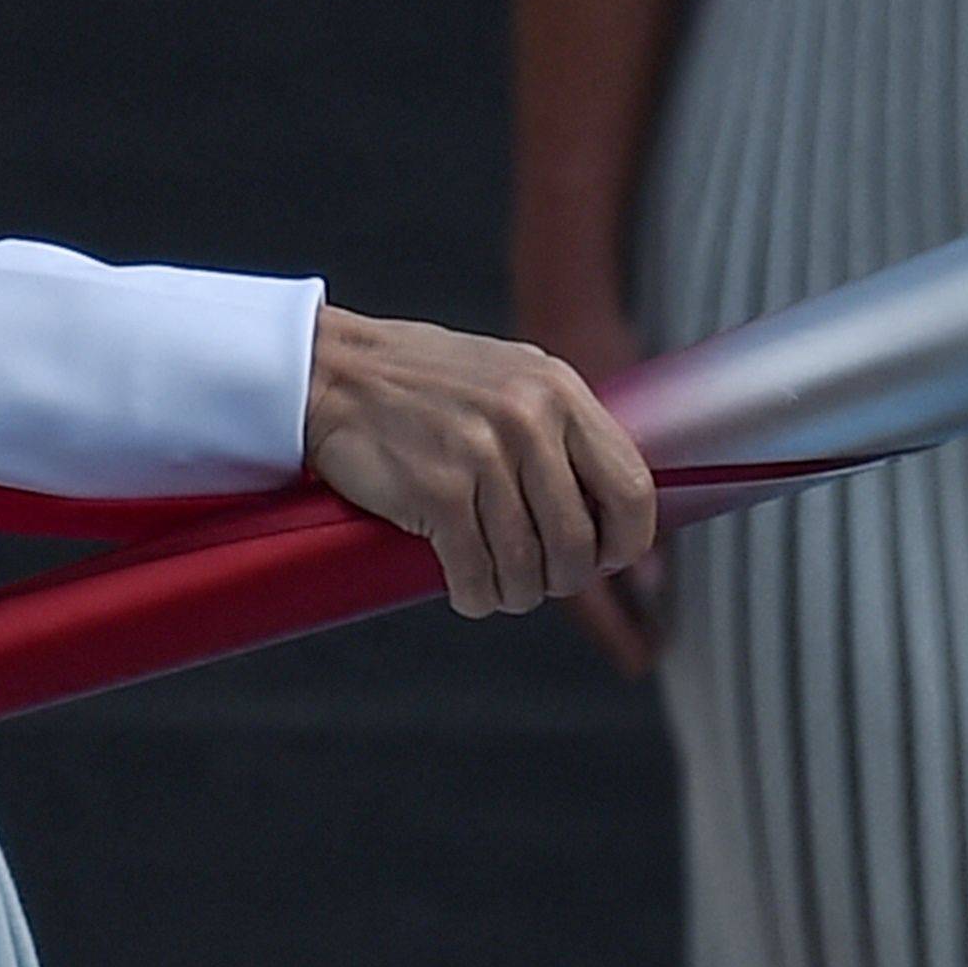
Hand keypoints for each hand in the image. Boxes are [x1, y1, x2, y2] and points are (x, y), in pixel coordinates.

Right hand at [304, 306, 656, 615]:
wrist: (336, 372)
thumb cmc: (422, 381)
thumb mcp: (513, 377)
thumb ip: (561, 428)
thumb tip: (608, 497)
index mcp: (559, 391)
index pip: (632, 488)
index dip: (626, 541)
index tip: (607, 557)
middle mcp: (528, 420)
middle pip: (579, 543)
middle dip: (562, 578)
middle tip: (541, 576)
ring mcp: (483, 457)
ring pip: (529, 568)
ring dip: (516, 592)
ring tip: (499, 583)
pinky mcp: (438, 494)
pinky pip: (476, 574)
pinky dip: (475, 594)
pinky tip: (466, 586)